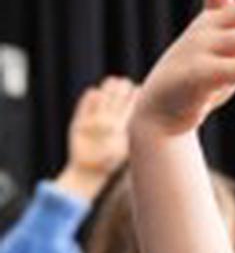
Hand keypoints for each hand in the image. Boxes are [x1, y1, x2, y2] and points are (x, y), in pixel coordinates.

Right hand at [55, 76, 135, 198]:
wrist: (89, 170)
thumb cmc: (109, 162)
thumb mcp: (121, 149)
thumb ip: (127, 137)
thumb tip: (135, 123)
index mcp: (120, 126)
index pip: (128, 108)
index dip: (133, 98)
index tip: (138, 88)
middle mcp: (107, 121)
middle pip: (114, 101)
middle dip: (120, 91)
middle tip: (125, 82)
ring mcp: (93, 121)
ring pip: (100, 101)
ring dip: (105, 91)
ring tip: (110, 81)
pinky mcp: (78, 124)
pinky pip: (83, 109)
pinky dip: (88, 101)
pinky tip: (93, 92)